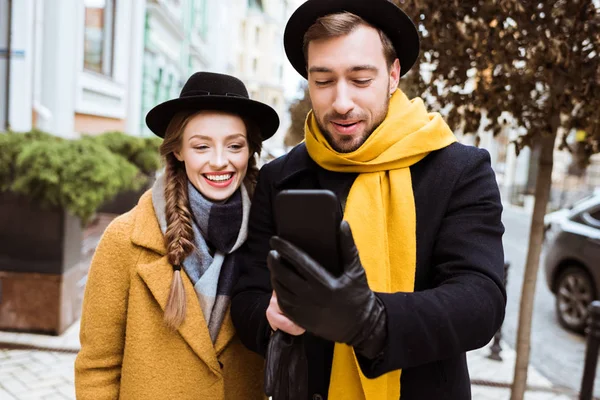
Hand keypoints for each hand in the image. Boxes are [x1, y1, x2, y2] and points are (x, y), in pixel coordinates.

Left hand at [268, 221, 383, 345]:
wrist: (361, 327)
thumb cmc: (359, 296)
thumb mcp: (356, 270)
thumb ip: (348, 246)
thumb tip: (343, 223)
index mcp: (324, 284)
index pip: (298, 261)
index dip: (285, 248)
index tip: (275, 239)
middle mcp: (311, 298)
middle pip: (283, 276)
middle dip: (274, 261)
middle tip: (272, 252)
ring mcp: (304, 311)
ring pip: (280, 290)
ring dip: (274, 276)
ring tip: (274, 265)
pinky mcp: (301, 321)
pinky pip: (283, 304)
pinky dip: (278, 292)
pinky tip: (279, 283)